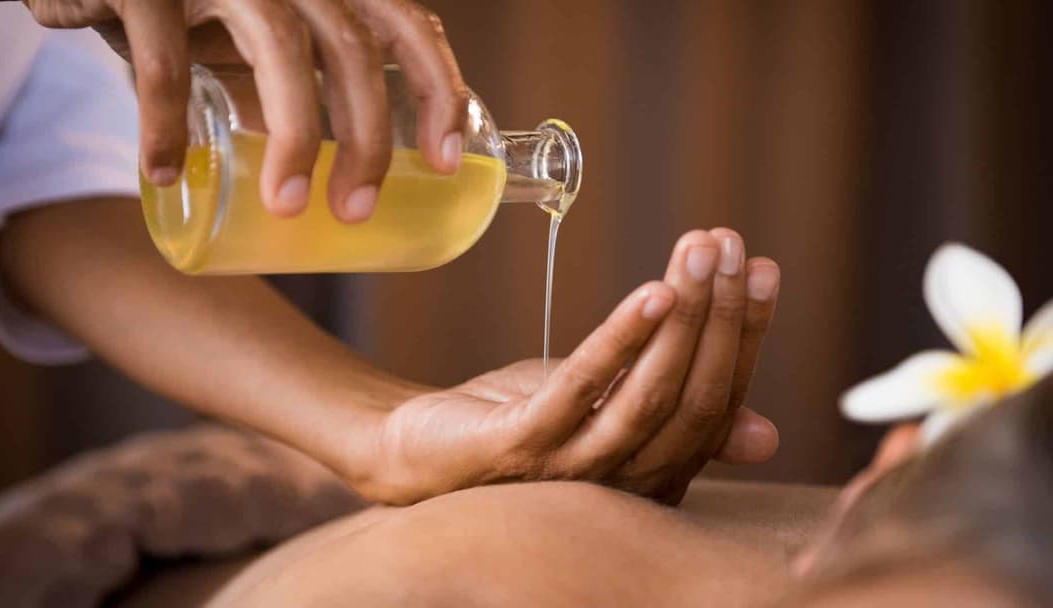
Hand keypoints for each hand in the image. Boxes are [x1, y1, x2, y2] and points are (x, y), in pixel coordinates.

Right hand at [23, 0, 467, 219]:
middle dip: (366, 138)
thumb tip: (335, 172)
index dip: (437, 90)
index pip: (407, 26)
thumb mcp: (259, 37)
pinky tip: (166, 173)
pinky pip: (165, 62)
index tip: (445, 162)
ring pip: (281, 49)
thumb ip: (297, 83)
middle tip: (356, 210)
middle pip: (352, 49)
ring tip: (287, 207)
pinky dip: (165, 125)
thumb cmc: (192, 6)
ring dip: (293, 137)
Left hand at [349, 229, 780, 504]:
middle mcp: (624, 483)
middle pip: (694, 400)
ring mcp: (571, 469)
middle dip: (722, 316)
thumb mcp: (609, 414)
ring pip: (649, 396)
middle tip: (731, 244)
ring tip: (699, 252)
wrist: (421, 451)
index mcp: (654, 474)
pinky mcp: (521, 447)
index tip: (762, 268)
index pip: (719, 405)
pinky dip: (621, 340)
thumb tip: (766, 435)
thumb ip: (674, 415)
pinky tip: (652, 291)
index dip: (745, 336)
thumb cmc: (522, 424)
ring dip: (684, 318)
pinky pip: (581, 390)